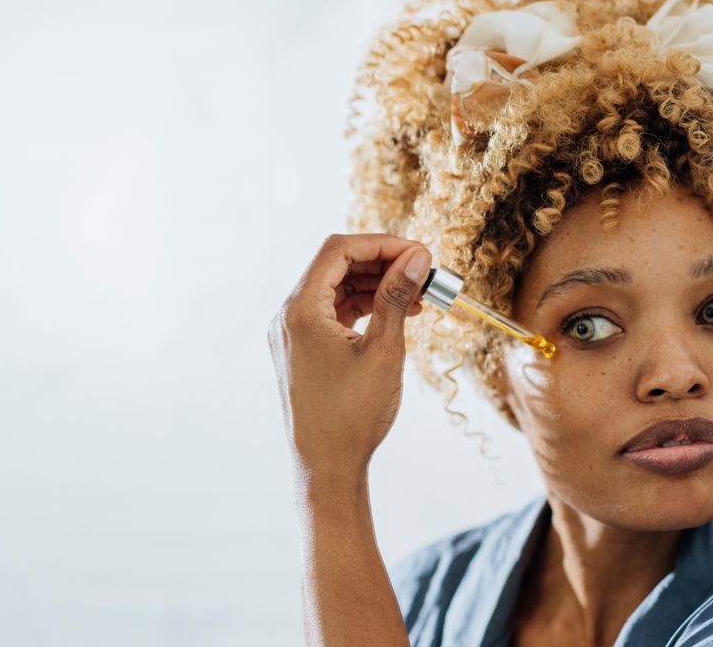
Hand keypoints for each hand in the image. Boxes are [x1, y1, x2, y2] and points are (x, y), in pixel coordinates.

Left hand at [268, 234, 431, 484]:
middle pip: (336, 266)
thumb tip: (416, 257)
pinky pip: (333, 313)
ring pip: (336, 288)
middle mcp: (289, 317)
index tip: (420, 253)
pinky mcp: (303, 350)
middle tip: (424, 271)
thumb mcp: (383, 351)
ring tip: (418, 296)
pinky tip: (398, 313)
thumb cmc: (352, 416)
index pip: (339, 250)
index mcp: (300, 311)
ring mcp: (293, 334)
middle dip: (382, 263)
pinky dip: (365, 307)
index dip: (383, 244)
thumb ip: (396, 297)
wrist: (327, 468)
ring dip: (376, 286)